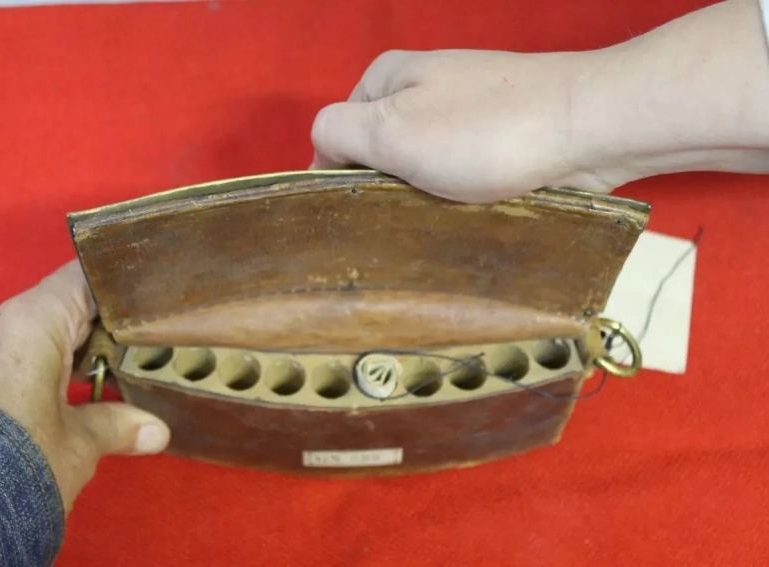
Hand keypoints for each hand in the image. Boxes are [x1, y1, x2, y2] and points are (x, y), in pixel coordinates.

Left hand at [0, 261, 170, 514]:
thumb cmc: (20, 459)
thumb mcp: (81, 442)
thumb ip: (120, 424)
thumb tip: (157, 431)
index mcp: (32, 320)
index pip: (84, 277)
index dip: (122, 285)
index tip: (153, 299)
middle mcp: (0, 322)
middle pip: (63, 305)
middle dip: (103, 326)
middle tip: (146, 341)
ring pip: (38, 332)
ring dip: (73, 350)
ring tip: (115, 370)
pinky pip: (14, 355)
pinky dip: (45, 366)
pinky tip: (73, 392)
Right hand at [310, 48, 600, 202]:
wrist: (589, 127)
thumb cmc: (488, 130)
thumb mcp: (391, 130)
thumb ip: (337, 132)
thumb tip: (321, 151)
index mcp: (387, 77)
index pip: (335, 135)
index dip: (341, 177)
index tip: (361, 212)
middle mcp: (422, 90)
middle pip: (380, 154)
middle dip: (388, 191)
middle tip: (405, 220)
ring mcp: (462, 114)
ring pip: (421, 170)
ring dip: (426, 199)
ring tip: (443, 218)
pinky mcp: (497, 138)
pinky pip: (460, 176)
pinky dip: (460, 197)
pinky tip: (471, 213)